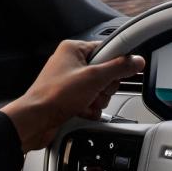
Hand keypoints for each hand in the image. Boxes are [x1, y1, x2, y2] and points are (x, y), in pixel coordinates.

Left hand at [1, 40, 144, 152]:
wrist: (35, 121)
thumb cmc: (53, 96)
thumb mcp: (93, 78)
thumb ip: (119, 68)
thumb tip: (136, 61)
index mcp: (73, 49)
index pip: (107, 49)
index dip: (115, 63)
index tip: (123, 71)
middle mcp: (71, 63)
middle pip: (105, 72)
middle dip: (104, 87)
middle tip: (95, 90)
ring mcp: (70, 81)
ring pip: (99, 89)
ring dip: (97, 100)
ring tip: (85, 102)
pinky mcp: (69, 97)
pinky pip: (91, 101)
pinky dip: (90, 108)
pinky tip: (81, 110)